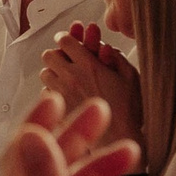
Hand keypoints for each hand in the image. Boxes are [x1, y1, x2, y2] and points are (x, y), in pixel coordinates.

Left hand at [39, 22, 139, 146]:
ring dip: (53, 72)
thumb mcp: (130, 76)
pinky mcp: (57, 110)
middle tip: (67, 59)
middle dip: (57, 54)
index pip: (65, 41)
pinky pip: (46, 93)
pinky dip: (53, 91)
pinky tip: (66, 95)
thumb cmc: (129, 108)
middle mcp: (71, 77)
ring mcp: (62, 94)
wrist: (120, 138)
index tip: (69, 40)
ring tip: (66, 78)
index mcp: (89, 65)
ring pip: (44, 73)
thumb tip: (102, 47)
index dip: (66, 38)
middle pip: (49, 55)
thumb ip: (115, 56)